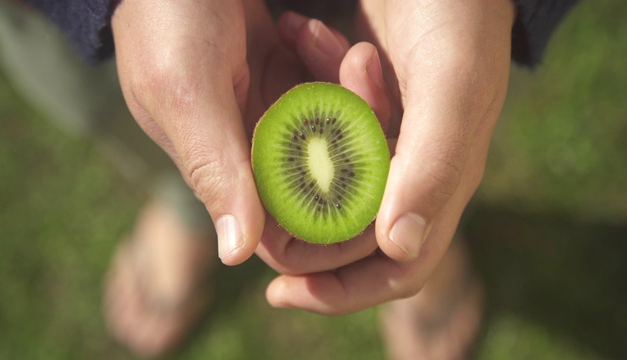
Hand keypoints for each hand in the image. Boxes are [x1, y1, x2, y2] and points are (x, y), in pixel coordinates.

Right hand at [111, 0, 348, 264]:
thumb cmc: (164, 18)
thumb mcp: (184, 91)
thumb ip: (213, 168)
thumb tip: (235, 254)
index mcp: (227, 175)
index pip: (292, 235)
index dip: (340, 227)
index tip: (381, 185)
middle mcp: (256, 156)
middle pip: (331, 186)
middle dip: (362, 143)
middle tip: (363, 78)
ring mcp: (277, 119)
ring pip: (342, 137)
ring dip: (354, 95)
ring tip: (348, 50)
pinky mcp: (289, 82)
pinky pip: (334, 93)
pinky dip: (335, 64)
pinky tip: (307, 29)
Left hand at [262, 0, 515, 313]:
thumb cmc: (459, 10)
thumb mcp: (453, 83)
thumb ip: (434, 163)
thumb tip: (399, 247)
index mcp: (445, 178)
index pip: (397, 265)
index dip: (342, 288)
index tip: (279, 289)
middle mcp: (418, 168)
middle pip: (349, 225)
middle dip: (305, 202)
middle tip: (258, 168)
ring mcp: (392, 136)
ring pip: (328, 166)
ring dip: (305, 119)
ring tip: (302, 37)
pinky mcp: (367, 101)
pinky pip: (323, 115)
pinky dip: (308, 84)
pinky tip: (300, 30)